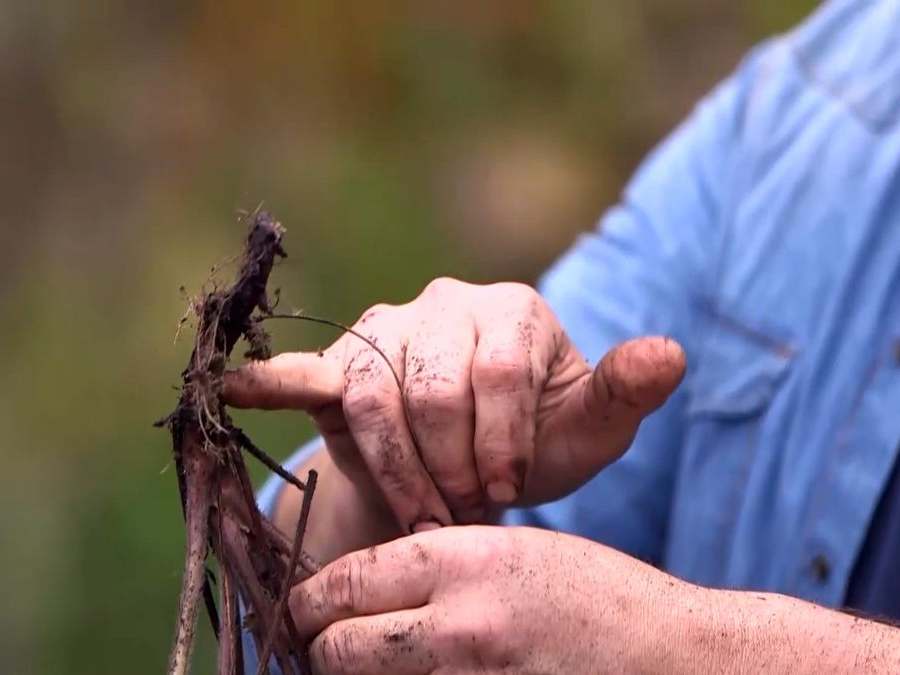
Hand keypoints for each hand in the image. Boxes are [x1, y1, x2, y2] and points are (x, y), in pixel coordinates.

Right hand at [224, 277, 684, 531]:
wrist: (475, 458)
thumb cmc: (537, 443)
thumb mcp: (588, 428)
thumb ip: (623, 391)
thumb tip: (669, 353)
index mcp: (511, 307)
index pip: (498, 371)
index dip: (500, 442)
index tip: (506, 497)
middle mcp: (443, 302)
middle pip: (434, 386)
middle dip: (449, 463)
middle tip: (462, 513)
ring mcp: (385, 326)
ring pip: (374, 393)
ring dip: (395, 464)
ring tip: (418, 509)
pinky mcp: (339, 361)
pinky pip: (302, 370)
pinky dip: (268, 382)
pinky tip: (231, 391)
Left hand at [288, 525, 687, 674]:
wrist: (676, 660)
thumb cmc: (596, 600)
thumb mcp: (511, 554)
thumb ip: (431, 569)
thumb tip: (350, 595)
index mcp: (464, 562)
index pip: (343, 581)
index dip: (307, 601)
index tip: (301, 612)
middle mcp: (461, 625)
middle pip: (336, 648)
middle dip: (324, 650)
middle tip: (330, 650)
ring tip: (379, 668)